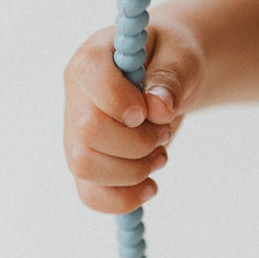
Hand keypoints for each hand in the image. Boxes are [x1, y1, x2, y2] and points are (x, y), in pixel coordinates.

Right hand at [63, 18, 204, 213]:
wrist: (168, 85)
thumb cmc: (172, 64)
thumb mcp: (182, 58)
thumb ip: (171, 76)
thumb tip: (158, 108)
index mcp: (93, 58)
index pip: (88, 74)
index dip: (120, 100)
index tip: (148, 111)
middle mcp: (76, 96)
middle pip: (87, 132)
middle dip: (137, 144)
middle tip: (163, 134)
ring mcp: (76, 134)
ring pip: (84, 167)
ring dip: (134, 172)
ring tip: (159, 156)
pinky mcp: (88, 164)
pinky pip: (91, 195)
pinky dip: (123, 199)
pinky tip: (149, 187)